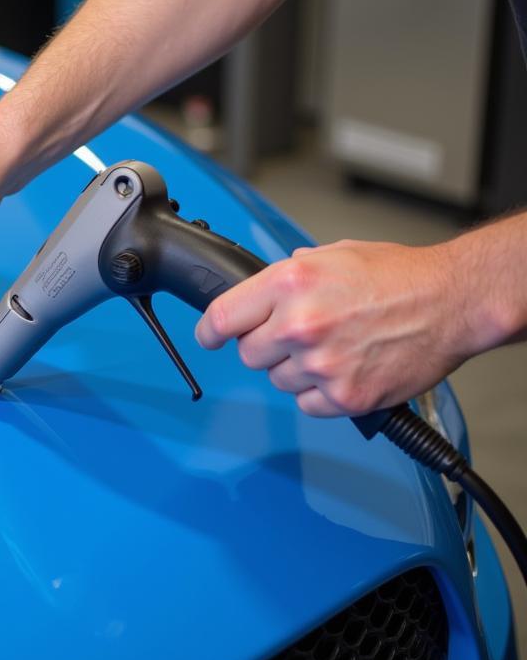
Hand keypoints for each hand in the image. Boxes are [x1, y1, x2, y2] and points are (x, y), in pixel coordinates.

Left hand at [194, 239, 470, 416]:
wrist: (452, 302)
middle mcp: (299, 324)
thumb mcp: (331, 255)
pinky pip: (308, 405)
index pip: (222, 317)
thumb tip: (259, 293)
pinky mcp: (345, 396)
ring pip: (278, 381)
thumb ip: (288, 275)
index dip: (209, 331)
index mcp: (290, 282)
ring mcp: (321, 364)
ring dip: (296, 370)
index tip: (208, 337)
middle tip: (297, 336)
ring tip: (334, 347)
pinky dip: (321, 394)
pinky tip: (345, 369)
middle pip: (247, 354)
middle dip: (265, 347)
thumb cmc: (398, 276)